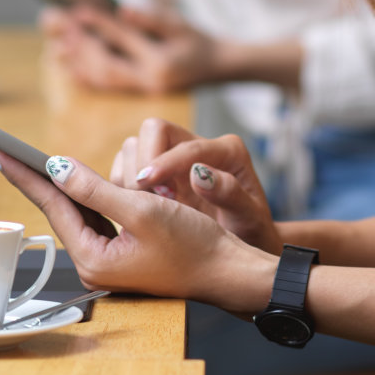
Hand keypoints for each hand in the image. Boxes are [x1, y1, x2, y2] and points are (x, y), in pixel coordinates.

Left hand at [0, 149, 273, 312]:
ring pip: (78, 213)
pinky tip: (78, 180)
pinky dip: (87, 196)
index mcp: (93, 258)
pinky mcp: (122, 253)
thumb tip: (57, 167)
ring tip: (32, 161)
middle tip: (5, 151)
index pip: (52, 206)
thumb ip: (96, 188)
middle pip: (59, 210)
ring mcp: (107, 260)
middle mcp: (94, 262)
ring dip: (63, 186)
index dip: (25, 174)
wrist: (228, 272)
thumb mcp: (143, 210)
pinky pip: (96, 218)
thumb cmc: (194, 245)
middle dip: (37, 178)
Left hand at [52, 6, 222, 94]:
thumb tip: (121, 9)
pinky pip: (109, 88)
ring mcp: (144, 91)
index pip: (124, 39)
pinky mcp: (139, 94)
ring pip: (104, 79)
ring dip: (79, 63)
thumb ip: (150, 18)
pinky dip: (88, 77)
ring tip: (57, 47)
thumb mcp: (180, 23)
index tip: (78, 11)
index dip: (100, 23)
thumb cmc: (197, 40)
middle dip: (82, 47)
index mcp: (162, 62)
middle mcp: (150, 81)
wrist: (217, 67)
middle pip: (107, 65)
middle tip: (60, 29)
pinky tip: (70, 67)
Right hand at [110, 118, 282, 255]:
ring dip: (132, 175)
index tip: (146, 185)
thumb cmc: (250, 230)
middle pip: (154, 130)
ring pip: (135, 146)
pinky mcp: (158, 172)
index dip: (164, 162)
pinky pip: (127, 167)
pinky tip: (140, 209)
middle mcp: (198, 146)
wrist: (242, 245)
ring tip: (148, 208)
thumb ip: (230, 194)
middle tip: (148, 198)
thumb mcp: (249, 217)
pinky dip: (125, 186)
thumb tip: (198, 173)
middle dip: (143, 160)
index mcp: (227, 151)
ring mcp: (175, 156)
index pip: (187, 146)